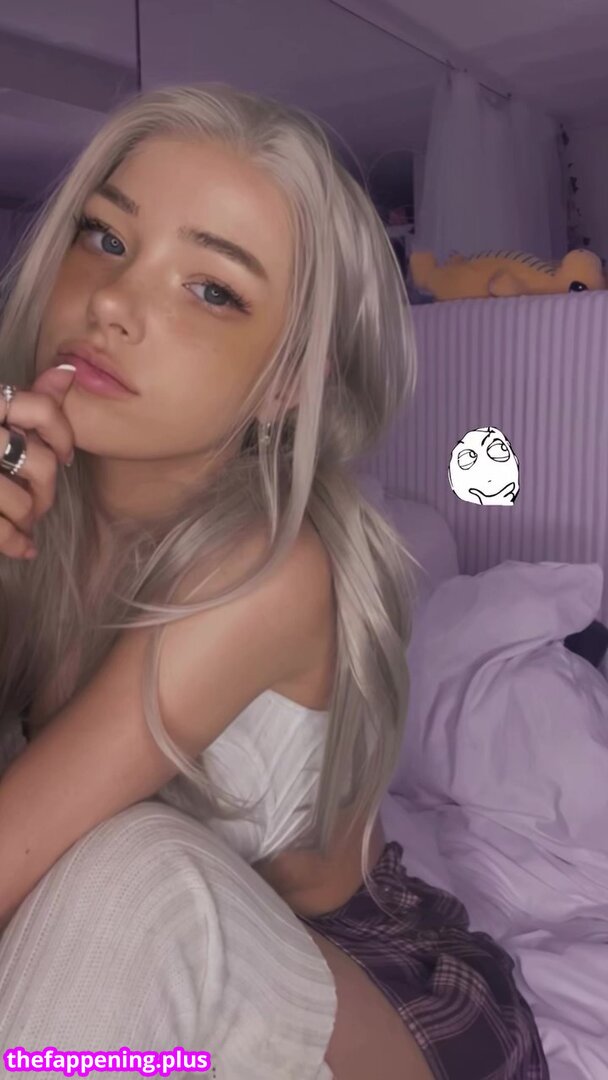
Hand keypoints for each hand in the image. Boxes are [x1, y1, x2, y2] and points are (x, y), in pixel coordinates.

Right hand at [0, 364, 75, 559]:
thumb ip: (26, 397)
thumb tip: (68, 373)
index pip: (42, 410)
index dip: (63, 435)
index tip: (65, 455)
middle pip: (42, 464)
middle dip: (46, 491)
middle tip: (38, 500)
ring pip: (24, 503)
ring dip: (28, 519)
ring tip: (22, 520)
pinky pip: (1, 531)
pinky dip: (16, 544)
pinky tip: (25, 548)